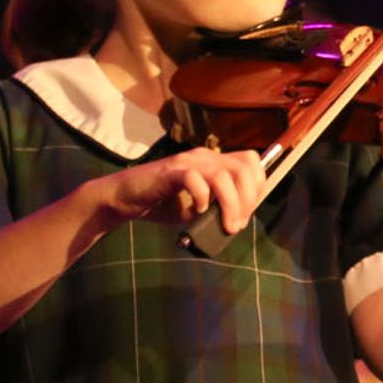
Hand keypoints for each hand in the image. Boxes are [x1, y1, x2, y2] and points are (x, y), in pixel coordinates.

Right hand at [97, 146, 269, 233]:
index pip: (251, 162)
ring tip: (226, 225)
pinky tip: (198, 211)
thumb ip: (221, 209)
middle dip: (248, 200)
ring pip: (223, 176)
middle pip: (244, 168)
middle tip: (237, 224)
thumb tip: (239, 221)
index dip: (257, 187)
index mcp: (215, 161)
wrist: (125, 199)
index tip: (248, 212)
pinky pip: (194, 179)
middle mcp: (204, 156)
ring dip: (231, 205)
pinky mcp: (169, 171)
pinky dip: (202, 198)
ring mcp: (186, 162)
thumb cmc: (164, 204)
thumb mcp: (200, 209)